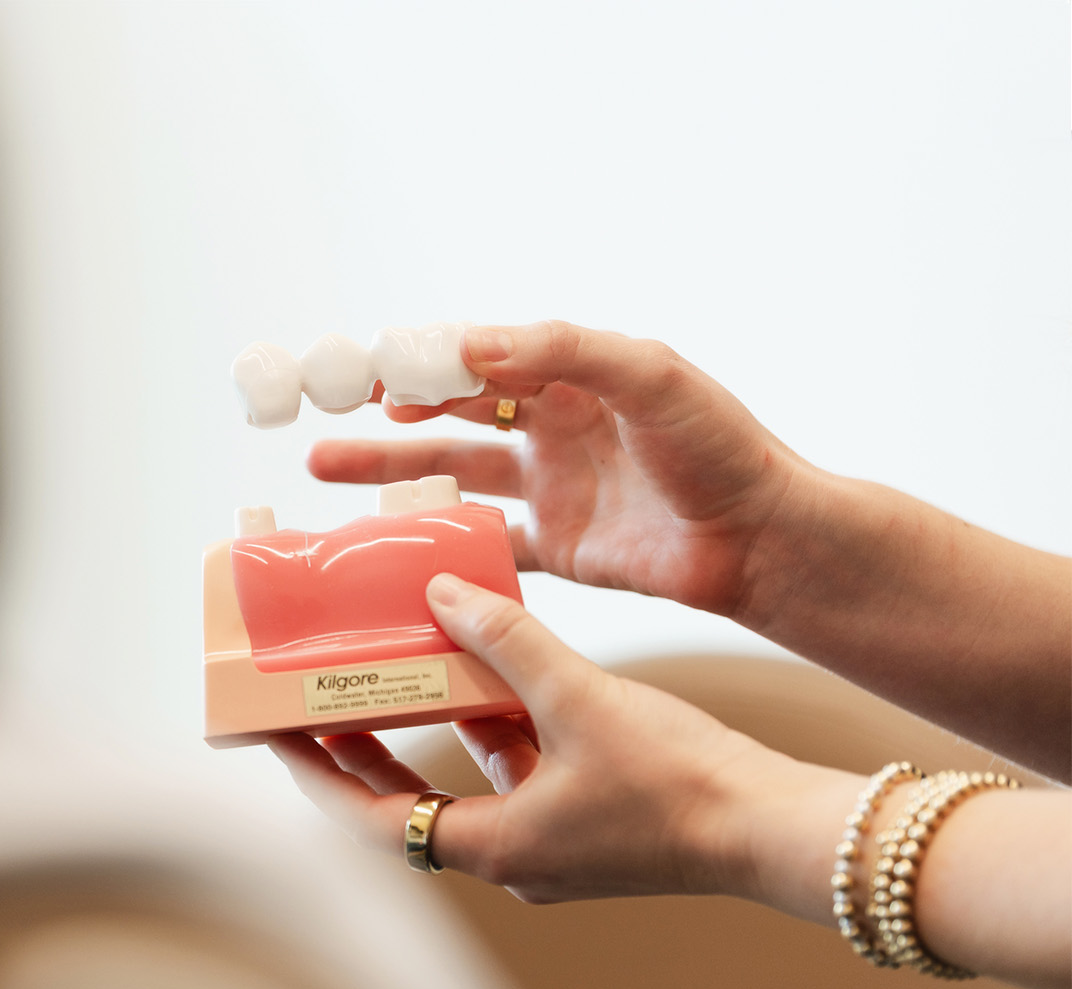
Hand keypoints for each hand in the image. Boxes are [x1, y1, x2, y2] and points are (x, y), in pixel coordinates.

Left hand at [269, 574, 777, 902]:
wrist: (771, 828)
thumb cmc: (678, 783)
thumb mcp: (580, 700)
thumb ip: (507, 642)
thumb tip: (441, 592)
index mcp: (496, 849)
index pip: (373, 820)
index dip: (318, 775)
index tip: (277, 734)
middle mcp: (514, 858)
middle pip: (411, 804)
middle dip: (365, 751)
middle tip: (322, 698)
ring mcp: (552, 843)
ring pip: (470, 782)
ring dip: (437, 730)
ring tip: (401, 667)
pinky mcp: (588, 822)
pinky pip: (523, 773)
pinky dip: (500, 728)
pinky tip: (497, 671)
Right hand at [309, 320, 806, 617]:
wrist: (759, 538)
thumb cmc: (718, 446)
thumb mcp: (648, 375)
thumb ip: (562, 350)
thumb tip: (467, 344)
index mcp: (572, 375)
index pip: (477, 357)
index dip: (418, 359)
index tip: (361, 366)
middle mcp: (554, 427)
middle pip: (451, 411)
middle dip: (386, 409)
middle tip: (323, 409)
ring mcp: (553, 488)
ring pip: (454, 474)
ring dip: (392, 470)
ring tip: (322, 465)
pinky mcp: (561, 548)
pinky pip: (489, 543)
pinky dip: (444, 545)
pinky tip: (395, 547)